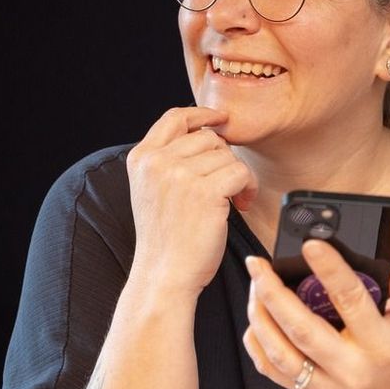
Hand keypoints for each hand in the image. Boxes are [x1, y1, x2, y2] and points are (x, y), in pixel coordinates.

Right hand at [127, 106, 257, 297]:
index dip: (202, 113)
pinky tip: (241, 206)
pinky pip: (241, 173)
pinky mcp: (205, 191)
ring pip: (228, 156)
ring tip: (233, 201)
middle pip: (208, 138)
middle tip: (228, 186)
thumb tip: (210, 132)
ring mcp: (179, 175)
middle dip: (224, 160)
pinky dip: (248, 188)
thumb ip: (169, 160)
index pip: (174, 117)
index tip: (221, 119)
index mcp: (141, 158)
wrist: (164, 275)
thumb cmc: (166, 238)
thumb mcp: (153, 190)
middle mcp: (157, 162)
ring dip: (238, 178)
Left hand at [243, 240, 389, 388]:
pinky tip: (256, 316)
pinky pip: (270, 369)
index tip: (310, 245)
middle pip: (301, 329)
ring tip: (254, 284)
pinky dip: (256, 341)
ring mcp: (325, 385)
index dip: (329, 270)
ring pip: (279, 352)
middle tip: (257, 263)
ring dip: (259, 315)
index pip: (350, 302)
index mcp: (380, 345)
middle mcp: (350, 368)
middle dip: (273, 293)